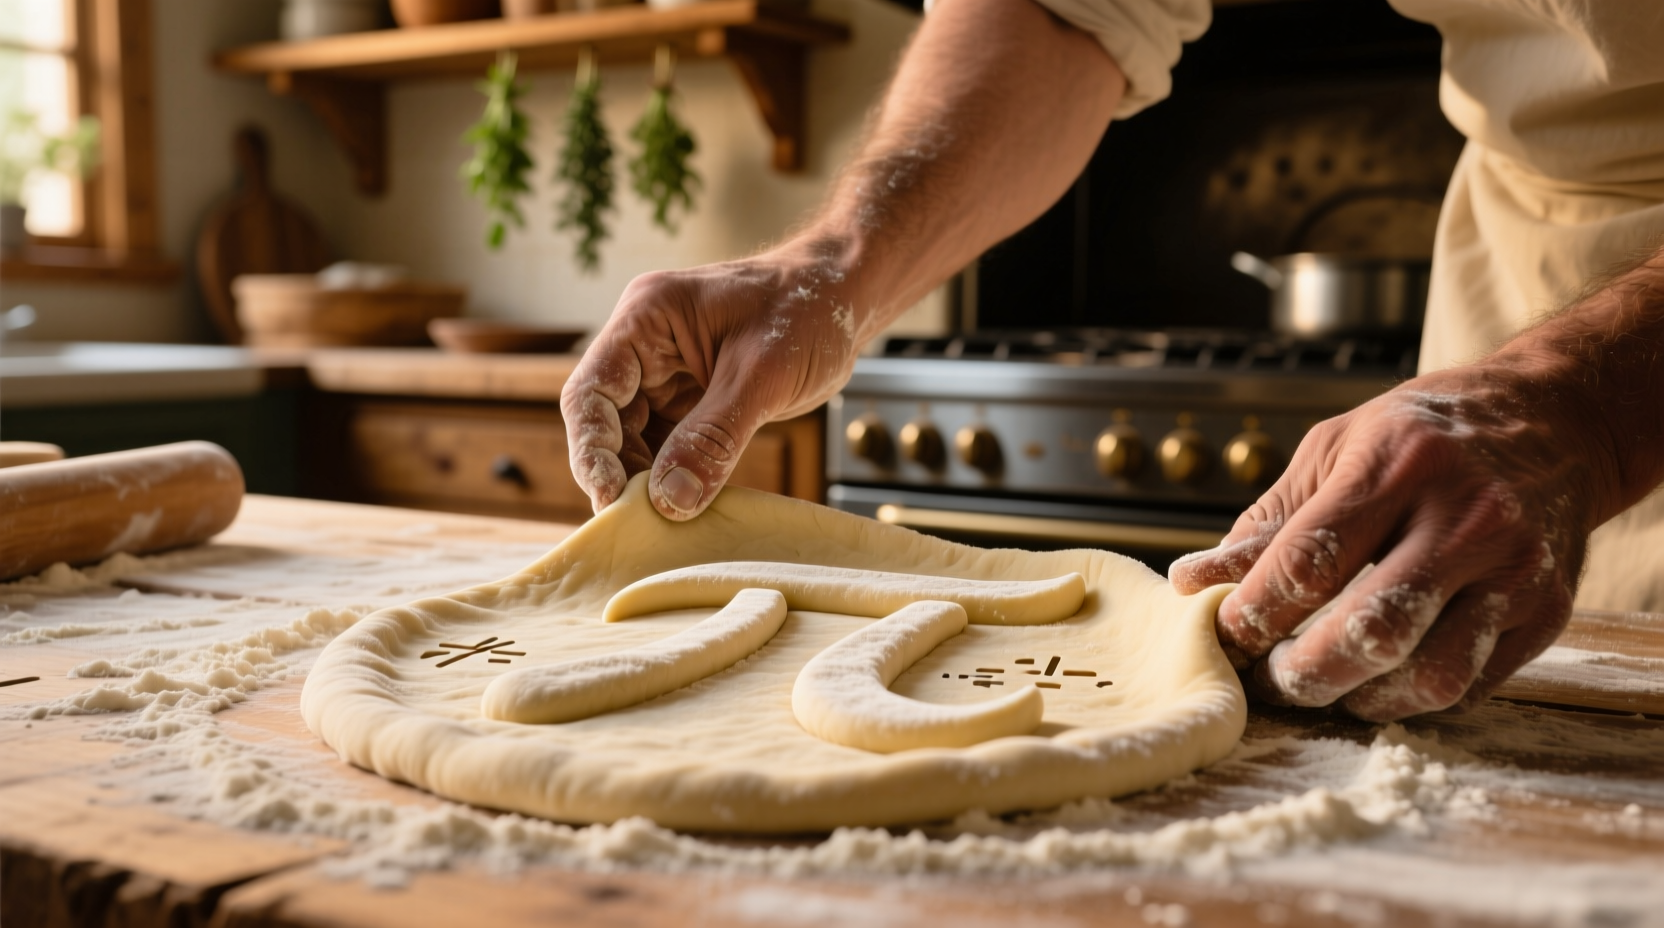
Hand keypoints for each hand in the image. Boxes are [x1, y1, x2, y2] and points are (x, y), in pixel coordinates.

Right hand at [561, 246, 861, 519]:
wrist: (846, 298)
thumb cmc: (809, 310)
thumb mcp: (763, 374)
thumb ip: (713, 437)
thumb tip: (669, 502)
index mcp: (646, 318)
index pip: (592, 392)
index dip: (592, 450)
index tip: (610, 499)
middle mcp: (645, 345)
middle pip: (605, 422)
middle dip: (619, 473)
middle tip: (638, 526)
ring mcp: (665, 373)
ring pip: (633, 439)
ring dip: (646, 482)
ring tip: (662, 524)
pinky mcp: (690, 398)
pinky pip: (667, 444)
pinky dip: (673, 477)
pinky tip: (685, 507)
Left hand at [1169, 360, 1604, 720]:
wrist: (1553, 420)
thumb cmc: (1423, 436)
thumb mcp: (1334, 449)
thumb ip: (1267, 522)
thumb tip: (1195, 582)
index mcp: (1399, 465)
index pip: (1310, 562)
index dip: (1254, 614)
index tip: (1226, 635)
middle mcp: (1466, 517)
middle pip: (1371, 630)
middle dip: (1302, 674)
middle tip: (1268, 681)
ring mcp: (1516, 568)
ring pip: (1430, 674)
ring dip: (1360, 697)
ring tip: (1324, 686)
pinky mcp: (1548, 611)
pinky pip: (1471, 684)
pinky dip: (1413, 698)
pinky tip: (1380, 681)